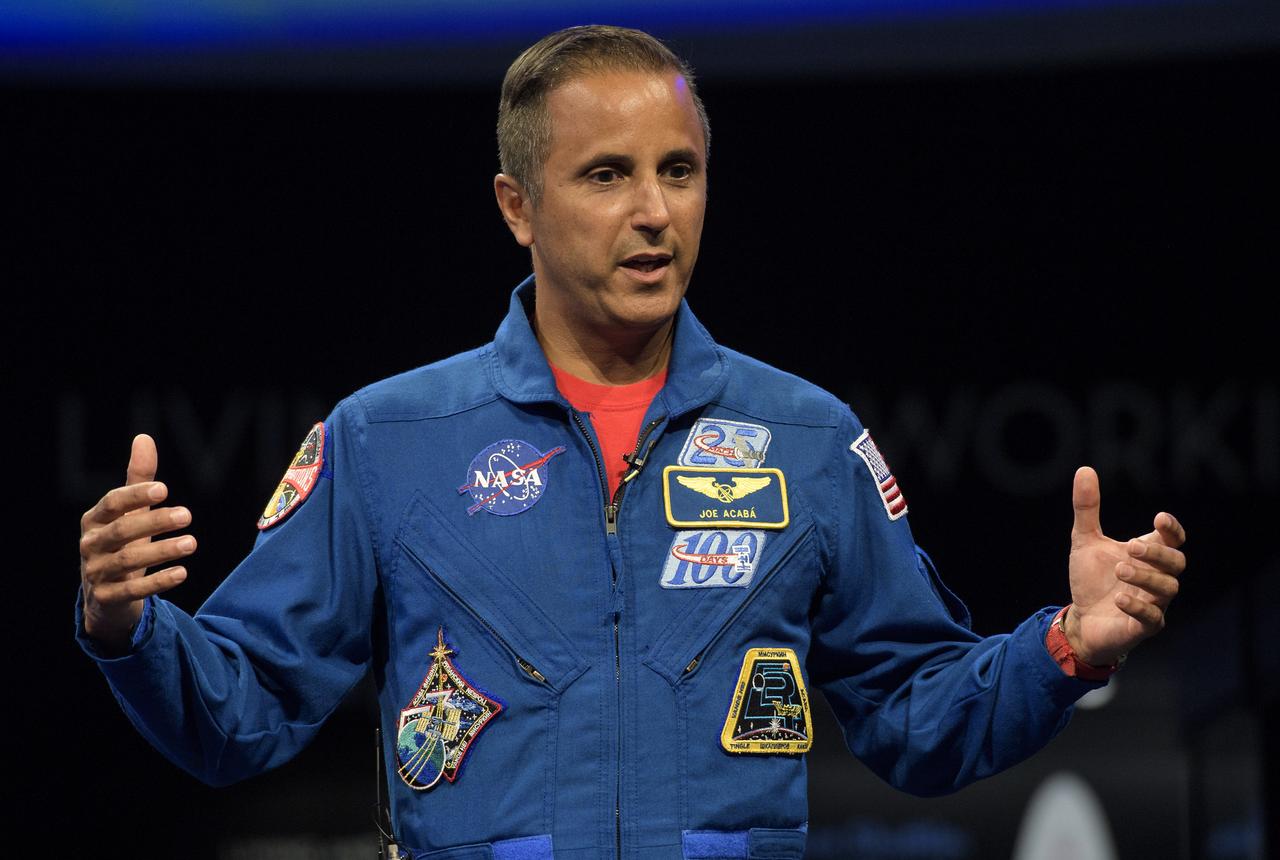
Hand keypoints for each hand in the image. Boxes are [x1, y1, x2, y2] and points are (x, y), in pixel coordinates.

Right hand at [79, 434, 196, 650]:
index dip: (135, 495)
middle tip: (187, 515)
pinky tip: (182, 572)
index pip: (112, 504)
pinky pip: (132, 591)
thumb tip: (144, 438)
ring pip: (128, 561)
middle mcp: (91, 545)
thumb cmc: (121, 543)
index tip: (164, 489)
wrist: (105, 596)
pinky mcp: (107, 598)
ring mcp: (97, 573)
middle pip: (122, 531)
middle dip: (154, 522)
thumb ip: (138, 479)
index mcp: (95, 520)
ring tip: (192, 542)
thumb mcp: (129, 512)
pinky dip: (158, 582)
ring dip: (161, 551)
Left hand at [1064, 466, 1185, 665]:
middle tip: (1130, 546)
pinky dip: (1139, 606)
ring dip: (1145, 577)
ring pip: (1168, 588)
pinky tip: (1120, 597)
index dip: (1173, 529)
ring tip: (1119, 570)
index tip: (1159, 519)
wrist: (1081, 620)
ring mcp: (1154, 603)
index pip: (1173, 539)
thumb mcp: (1085, 541)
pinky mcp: (1144, 627)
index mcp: (1148, 555)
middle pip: (1177, 563)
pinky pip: (1154, 618)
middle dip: (1157, 553)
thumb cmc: (1092, 579)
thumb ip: (1087, 508)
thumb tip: (1084, 470)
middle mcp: (1157, 577)